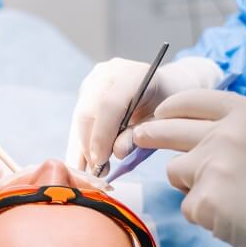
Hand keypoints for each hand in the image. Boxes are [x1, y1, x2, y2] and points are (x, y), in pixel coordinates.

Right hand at [66, 56, 222, 170]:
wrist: (166, 87)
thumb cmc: (167, 106)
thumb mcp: (161, 122)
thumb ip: (140, 136)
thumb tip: (116, 152)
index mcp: (132, 75)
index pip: (109, 105)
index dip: (102, 136)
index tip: (101, 162)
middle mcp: (107, 73)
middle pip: (88, 112)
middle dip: (89, 146)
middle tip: (96, 173)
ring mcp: (94, 81)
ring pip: (79, 119)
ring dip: (82, 147)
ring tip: (92, 171)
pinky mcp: (86, 92)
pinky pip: (78, 121)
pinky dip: (80, 143)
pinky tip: (84, 163)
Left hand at [134, 89, 245, 246]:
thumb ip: (231, 128)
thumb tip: (187, 128)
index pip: (191, 100)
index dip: (169, 108)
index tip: (159, 114)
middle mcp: (225, 133)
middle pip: (166, 129)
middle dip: (148, 134)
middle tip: (138, 137)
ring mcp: (212, 166)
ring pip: (174, 171)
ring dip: (189, 185)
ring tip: (226, 198)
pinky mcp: (203, 200)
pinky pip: (186, 205)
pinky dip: (202, 214)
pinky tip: (230, 218)